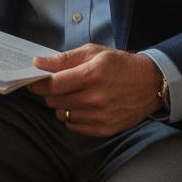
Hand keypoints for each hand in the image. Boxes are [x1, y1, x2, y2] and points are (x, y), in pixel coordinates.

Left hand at [27, 44, 163, 135]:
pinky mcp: (104, 130)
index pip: (54, 84)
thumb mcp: (93, 52)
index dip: (38, 83)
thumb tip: (38, 63)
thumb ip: (64, 59)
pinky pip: (74, 126)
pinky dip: (73, 116)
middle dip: (51, 92)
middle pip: (55, 100)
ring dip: (62, 104)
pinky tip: (83, 105)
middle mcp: (95, 98)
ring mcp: (100, 117)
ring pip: (63, 115)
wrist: (149, 84)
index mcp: (92, 74)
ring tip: (74, 94)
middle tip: (59, 84)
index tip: (32, 81)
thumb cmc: (119, 64)